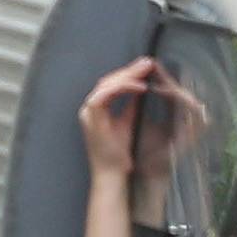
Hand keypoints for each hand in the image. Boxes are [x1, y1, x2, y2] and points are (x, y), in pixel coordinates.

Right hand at [79, 58, 155, 174]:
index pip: (110, 84)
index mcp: (95, 109)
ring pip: (106, 84)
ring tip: (146, 70)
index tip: (145, 67)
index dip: (128, 74)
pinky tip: (140, 87)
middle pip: (108, 80)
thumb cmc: (119, 156)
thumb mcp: (128, 123)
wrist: (111, 175)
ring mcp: (88, 113)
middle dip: (130, 70)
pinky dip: (124, 89)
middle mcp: (88, 109)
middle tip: (148, 62)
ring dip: (128, 75)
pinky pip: (105, 94)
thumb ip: (131, 106)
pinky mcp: (92, 117)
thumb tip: (141, 89)